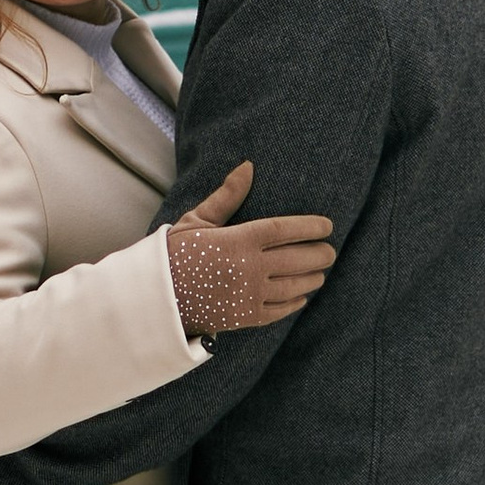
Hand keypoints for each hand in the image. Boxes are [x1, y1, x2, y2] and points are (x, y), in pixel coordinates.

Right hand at [165, 159, 335, 335]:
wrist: (155, 298)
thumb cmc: (174, 253)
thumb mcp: (197, 220)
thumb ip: (227, 196)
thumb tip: (248, 167)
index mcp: (238, 240)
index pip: (286, 230)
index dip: (311, 227)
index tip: (327, 226)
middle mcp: (250, 268)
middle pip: (299, 259)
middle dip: (320, 255)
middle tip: (329, 251)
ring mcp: (250, 295)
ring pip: (295, 286)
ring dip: (313, 278)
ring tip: (319, 273)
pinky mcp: (245, 317)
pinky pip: (280, 310)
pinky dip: (295, 303)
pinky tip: (301, 296)